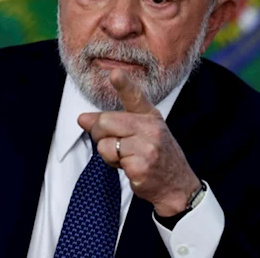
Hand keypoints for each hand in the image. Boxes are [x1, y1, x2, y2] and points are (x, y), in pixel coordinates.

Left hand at [77, 69, 200, 215]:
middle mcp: (150, 128)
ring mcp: (147, 148)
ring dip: (107, 153)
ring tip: (125, 157)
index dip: (124, 84)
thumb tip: (82, 118)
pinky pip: (111, 160)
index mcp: (150, 116)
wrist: (177, 185)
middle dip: (98, 133)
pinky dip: (115, 165)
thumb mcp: (141, 132)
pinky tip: (131, 168)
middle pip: (105, 121)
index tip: (115, 73)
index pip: (135, 96)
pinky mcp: (140, 166)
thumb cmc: (156, 154)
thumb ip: (113, 122)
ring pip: (104, 144)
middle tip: (110, 142)